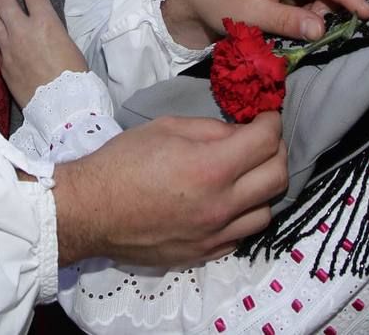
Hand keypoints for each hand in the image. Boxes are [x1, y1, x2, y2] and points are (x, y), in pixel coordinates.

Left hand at [0, 0, 87, 107]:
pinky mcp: (3, 65)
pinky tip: (9, 44)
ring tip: (4, 17)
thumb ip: (49, 28)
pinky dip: (1, 41)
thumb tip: (41, 23)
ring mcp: (9, 48)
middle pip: (2, 0)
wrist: (64, 105)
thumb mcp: (67, 42)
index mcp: (45, 22)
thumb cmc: (74, 74)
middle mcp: (22, 31)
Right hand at [54, 111, 286, 265]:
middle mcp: (221, 204)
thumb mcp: (166, 128)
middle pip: (277, 177)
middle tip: (263, 140)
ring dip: (263, 188)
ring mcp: (215, 234)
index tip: (266, 115)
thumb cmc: (122, 162)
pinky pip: (242, 235)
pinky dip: (243, 215)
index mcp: (211, 167)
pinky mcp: (204, 253)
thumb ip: (210, 130)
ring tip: (246, 175)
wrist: (91, 210)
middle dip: (277, 151)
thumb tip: (239, 133)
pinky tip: (227, 202)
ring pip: (267, 211)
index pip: (266, 140)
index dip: (272, 120)